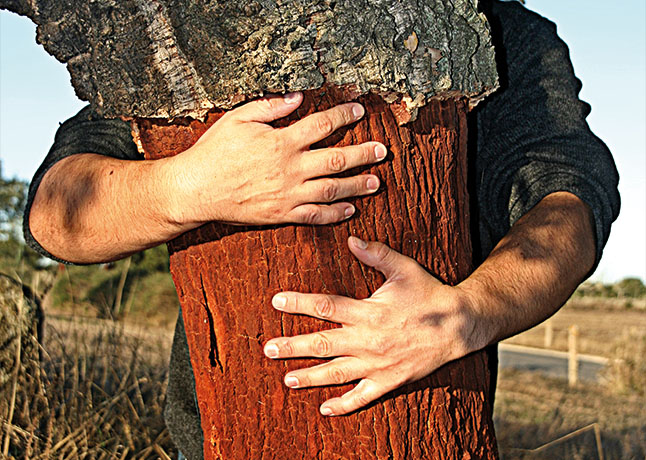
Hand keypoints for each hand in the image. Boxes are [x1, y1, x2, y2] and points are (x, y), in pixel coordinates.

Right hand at [166, 92, 386, 225]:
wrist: (196, 190)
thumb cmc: (214, 152)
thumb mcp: (238, 119)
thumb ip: (270, 108)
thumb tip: (298, 98)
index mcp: (282, 142)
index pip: (322, 125)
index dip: (344, 116)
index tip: (360, 111)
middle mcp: (291, 169)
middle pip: (336, 160)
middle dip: (363, 154)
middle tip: (382, 151)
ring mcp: (288, 194)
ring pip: (332, 189)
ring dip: (357, 185)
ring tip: (376, 182)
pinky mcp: (281, 214)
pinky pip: (315, 215)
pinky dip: (335, 213)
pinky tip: (351, 210)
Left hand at [263, 237, 480, 415]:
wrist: (459, 325)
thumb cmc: (429, 294)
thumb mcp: (405, 268)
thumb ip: (377, 254)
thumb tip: (351, 239)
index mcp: (368, 312)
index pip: (326, 306)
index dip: (298, 303)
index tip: (276, 301)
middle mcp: (368, 340)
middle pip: (322, 344)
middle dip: (292, 346)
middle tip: (268, 348)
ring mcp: (377, 364)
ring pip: (336, 373)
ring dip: (309, 377)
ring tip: (286, 379)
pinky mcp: (389, 381)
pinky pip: (362, 397)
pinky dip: (343, 405)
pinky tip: (324, 408)